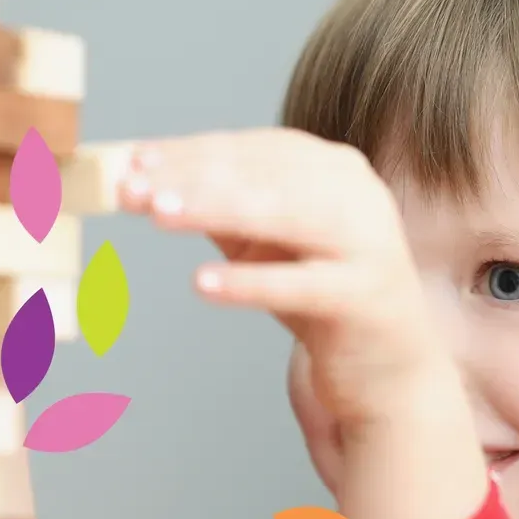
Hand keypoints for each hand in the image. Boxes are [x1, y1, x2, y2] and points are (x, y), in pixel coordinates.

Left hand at [119, 128, 487, 518]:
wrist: (389, 369)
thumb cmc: (317, 295)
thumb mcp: (262, 244)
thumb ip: (215, 210)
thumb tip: (140, 184)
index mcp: (332, 168)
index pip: (250, 149)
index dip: (189, 151)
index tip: (132, 161)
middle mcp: (357, 194)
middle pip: (262, 174)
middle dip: (191, 177)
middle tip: (130, 187)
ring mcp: (368, 243)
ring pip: (284, 214)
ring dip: (216, 208)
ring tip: (158, 214)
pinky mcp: (366, 296)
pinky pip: (300, 284)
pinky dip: (249, 281)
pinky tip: (202, 282)